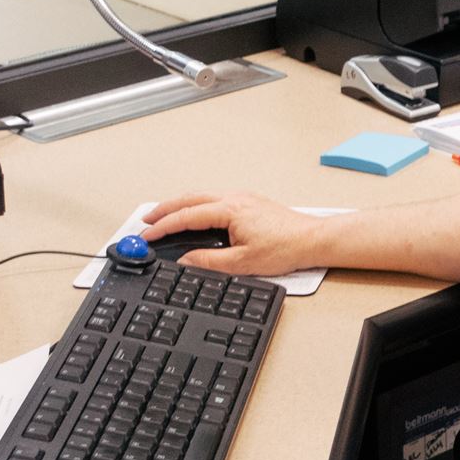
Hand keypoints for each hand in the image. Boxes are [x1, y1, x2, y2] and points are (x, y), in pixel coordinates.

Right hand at [142, 191, 334, 275]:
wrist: (313, 239)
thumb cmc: (286, 247)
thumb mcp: (243, 262)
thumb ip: (209, 262)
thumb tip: (186, 261)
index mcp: (229, 210)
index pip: (186, 216)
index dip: (163, 227)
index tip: (147, 235)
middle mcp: (234, 198)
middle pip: (189, 199)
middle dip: (164, 209)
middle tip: (146, 221)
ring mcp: (242, 198)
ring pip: (201, 196)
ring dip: (180, 205)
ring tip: (163, 217)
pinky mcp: (249, 202)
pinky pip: (214, 198)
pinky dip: (196, 205)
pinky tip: (193, 215)